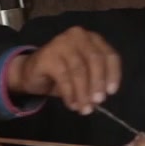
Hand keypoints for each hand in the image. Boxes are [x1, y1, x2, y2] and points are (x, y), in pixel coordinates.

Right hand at [5, 27, 121, 114]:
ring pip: (79, 69)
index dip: (113, 73)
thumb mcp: (83, 75)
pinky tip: (71, 104)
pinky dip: (70, 94)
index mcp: (92, 39)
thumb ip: (94, 82)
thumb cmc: (62, 73)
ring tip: (84, 109)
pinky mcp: (47, 55)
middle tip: (98, 102)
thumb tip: (100, 99)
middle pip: (95, 59)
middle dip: (98, 83)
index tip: (111, 92)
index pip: (109, 54)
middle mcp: (78, 36)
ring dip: (83, 92)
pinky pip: (63, 77)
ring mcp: (61, 43)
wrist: (31, 72)